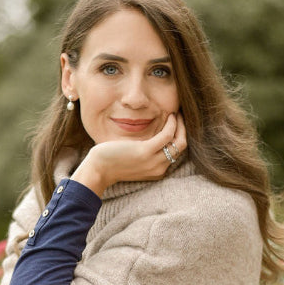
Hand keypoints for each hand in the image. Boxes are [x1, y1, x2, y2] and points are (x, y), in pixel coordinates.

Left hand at [72, 113, 186, 196]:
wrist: (99, 170)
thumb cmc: (113, 162)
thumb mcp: (134, 159)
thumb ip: (146, 151)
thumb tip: (153, 135)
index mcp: (157, 171)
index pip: (177, 153)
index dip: (179, 136)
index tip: (177, 124)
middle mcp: (159, 168)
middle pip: (181, 147)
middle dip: (184, 129)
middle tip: (180, 116)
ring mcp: (153, 161)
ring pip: (179, 142)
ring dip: (180, 125)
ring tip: (175, 114)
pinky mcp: (146, 152)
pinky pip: (167, 135)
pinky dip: (171, 123)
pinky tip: (168, 116)